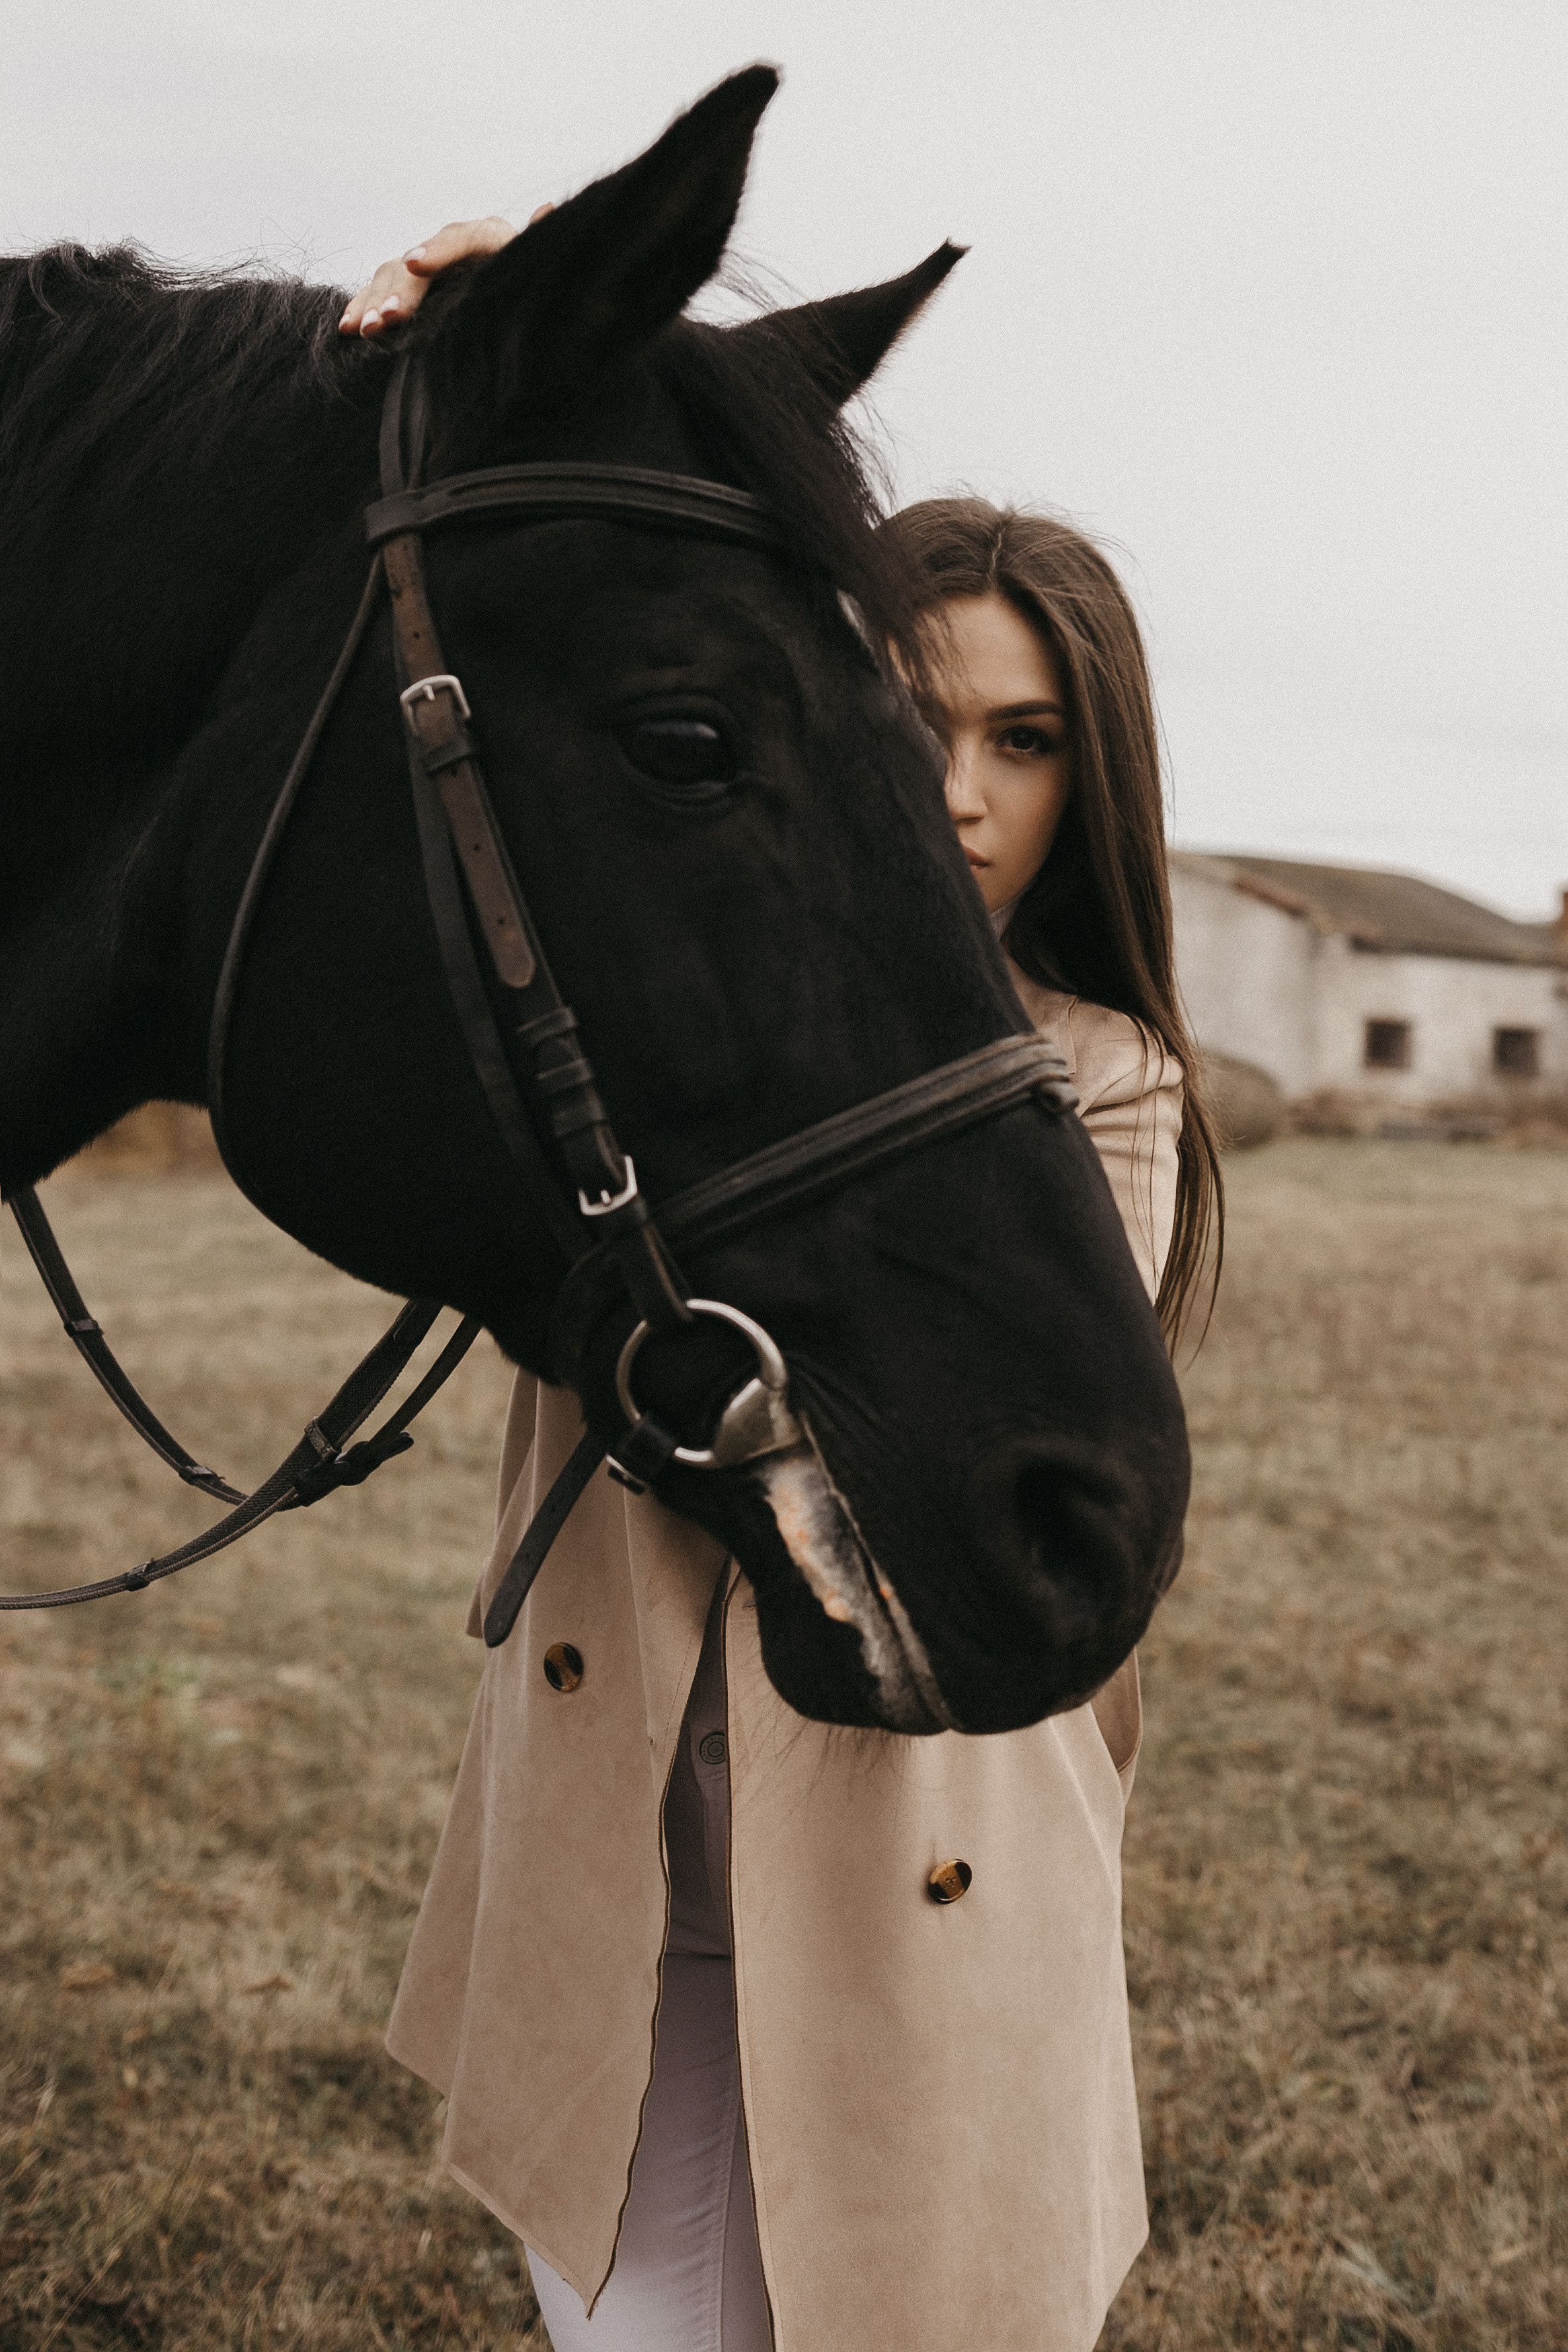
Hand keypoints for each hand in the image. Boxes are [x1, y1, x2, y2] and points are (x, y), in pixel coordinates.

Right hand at [338, 206, 550, 337]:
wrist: (517, 315)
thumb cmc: (534, 297)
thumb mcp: (536, 274)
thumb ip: (535, 246)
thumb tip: (547, 209)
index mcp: (492, 239)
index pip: (464, 237)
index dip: (439, 250)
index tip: (416, 265)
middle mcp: (455, 246)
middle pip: (421, 260)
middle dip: (401, 291)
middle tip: (387, 320)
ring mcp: (427, 265)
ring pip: (394, 275)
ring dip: (376, 302)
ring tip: (365, 331)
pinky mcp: (408, 288)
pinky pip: (379, 293)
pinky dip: (363, 308)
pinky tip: (348, 328)